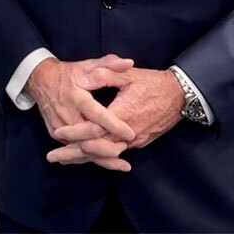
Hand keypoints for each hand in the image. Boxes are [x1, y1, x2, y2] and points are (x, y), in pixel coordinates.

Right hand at [26, 56, 135, 170]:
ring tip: (122, 164)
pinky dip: (91, 157)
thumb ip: (108, 64)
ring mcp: (59, 127)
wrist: (40, 80)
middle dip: (109, 147)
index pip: (96, 115)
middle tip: (128, 149)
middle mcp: (66, 115)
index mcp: (76, 97)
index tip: (130, 133)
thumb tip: (129, 63)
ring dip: (102, 158)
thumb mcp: (87, 65)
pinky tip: (107, 163)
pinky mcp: (56, 134)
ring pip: (82, 148)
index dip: (114, 125)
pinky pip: (75, 149)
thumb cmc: (68, 74)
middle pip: (89, 138)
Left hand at [48, 67, 183, 165]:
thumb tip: (90, 73)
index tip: (58, 133)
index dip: (76, 132)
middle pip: (97, 148)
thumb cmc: (154, 83)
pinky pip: (115, 153)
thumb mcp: (131, 75)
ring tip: (63, 160)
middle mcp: (129, 132)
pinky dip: (99, 156)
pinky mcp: (139, 142)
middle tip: (52, 157)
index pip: (95, 128)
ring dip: (84, 158)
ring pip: (106, 154)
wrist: (180, 96)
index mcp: (125, 113)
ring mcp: (135, 140)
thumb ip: (109, 73)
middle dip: (74, 154)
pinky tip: (85, 157)